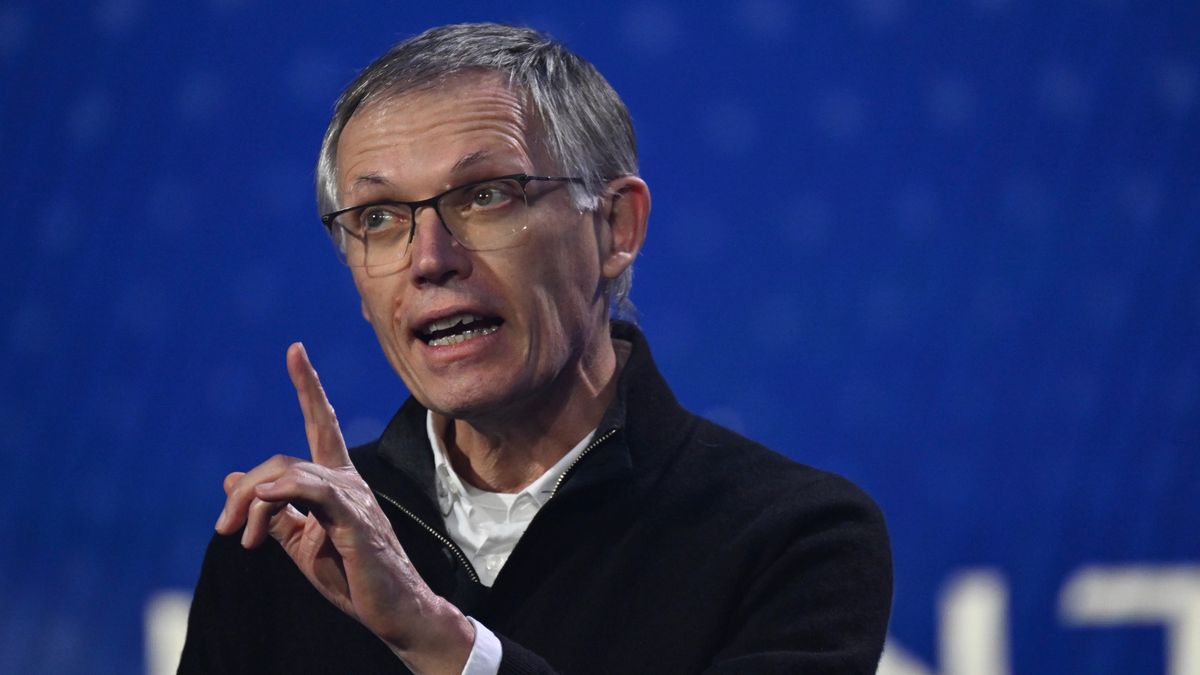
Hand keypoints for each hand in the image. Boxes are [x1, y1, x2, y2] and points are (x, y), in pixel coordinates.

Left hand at [214, 343, 473, 673]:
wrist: (393, 611)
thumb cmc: (354, 578)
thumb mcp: (302, 544)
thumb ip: (272, 512)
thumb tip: (232, 479)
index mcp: (337, 484)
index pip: (321, 423)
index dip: (309, 386)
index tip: (295, 350)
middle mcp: (348, 482)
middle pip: (282, 461)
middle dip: (243, 491)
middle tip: (224, 529)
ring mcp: (354, 499)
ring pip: (290, 475)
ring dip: (252, 505)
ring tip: (241, 537)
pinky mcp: (355, 521)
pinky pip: (314, 493)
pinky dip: (283, 492)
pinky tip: (262, 502)